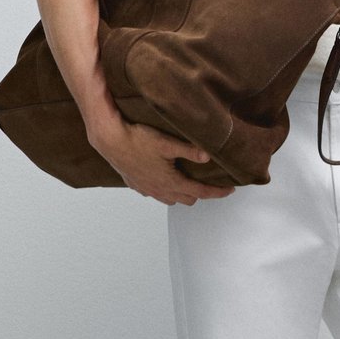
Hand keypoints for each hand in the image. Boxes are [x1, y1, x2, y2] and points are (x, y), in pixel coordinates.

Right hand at [90, 118, 235, 204]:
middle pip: (187, 199)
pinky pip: (154, 193)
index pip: (201, 192)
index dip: (217, 192)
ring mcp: (147, 189)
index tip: (230, 190)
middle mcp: (160, 189)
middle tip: (209, 182)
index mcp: (171, 181)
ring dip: (181, 193)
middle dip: (200, 192)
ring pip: (170, 199)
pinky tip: (163, 178)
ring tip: (187, 180)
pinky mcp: (136, 185)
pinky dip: (164, 190)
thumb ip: (189, 150)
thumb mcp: (167, 143)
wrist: (110, 140)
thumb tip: (207, 156)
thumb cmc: (137, 139)